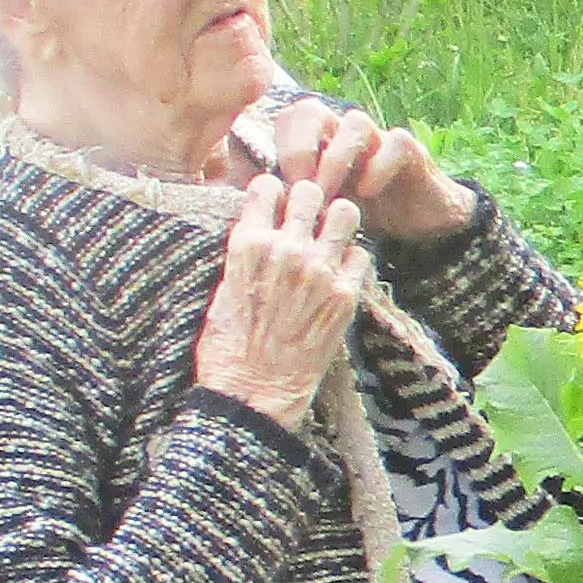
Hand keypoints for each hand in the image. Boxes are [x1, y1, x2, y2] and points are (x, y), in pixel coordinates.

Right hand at [194, 173, 373, 427]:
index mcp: (248, 245)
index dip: (272, 194)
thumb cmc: (227, 350)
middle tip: (305, 219)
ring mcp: (319, 271)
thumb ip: (244, 255)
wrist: (252, 396)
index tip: (274, 205)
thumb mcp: (221, 291)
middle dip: (307, 201)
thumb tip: (258, 231)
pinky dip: (352, 261)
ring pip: (345, 213)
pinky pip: (361, 255)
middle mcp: (286, 249)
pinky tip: (339, 275)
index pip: (266, 187)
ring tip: (329, 238)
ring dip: (337, 222)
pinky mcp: (345, 296)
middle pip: (309, 192)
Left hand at [266, 97, 477, 246]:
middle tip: (300, 185)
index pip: (287, 120)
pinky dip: (378, 165)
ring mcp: (378, 140)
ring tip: (331, 194)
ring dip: (337, 157)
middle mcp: (344, 134)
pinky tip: (366, 193)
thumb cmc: (356, 219)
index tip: (278, 189)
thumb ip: (280, 200)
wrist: (415, 231)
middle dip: (300, 145)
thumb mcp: (313, 213)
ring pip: (354, 122)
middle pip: (312, 110)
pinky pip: (394, 142)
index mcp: (318, 143)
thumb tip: (240, 194)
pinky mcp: (410, 152)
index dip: (278, 147)